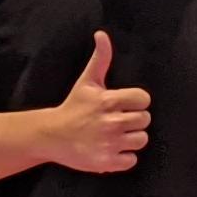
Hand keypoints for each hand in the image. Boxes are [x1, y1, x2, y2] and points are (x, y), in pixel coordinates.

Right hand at [43, 31, 151, 173]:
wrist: (51, 135)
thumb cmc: (73, 107)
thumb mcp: (87, 81)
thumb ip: (100, 58)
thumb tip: (102, 34)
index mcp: (109, 100)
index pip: (143, 99)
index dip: (136, 102)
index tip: (125, 104)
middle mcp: (111, 122)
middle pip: (145, 120)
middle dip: (134, 120)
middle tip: (118, 120)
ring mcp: (109, 143)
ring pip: (141, 140)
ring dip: (131, 138)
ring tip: (115, 135)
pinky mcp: (106, 162)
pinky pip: (132, 160)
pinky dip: (124, 157)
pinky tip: (111, 149)